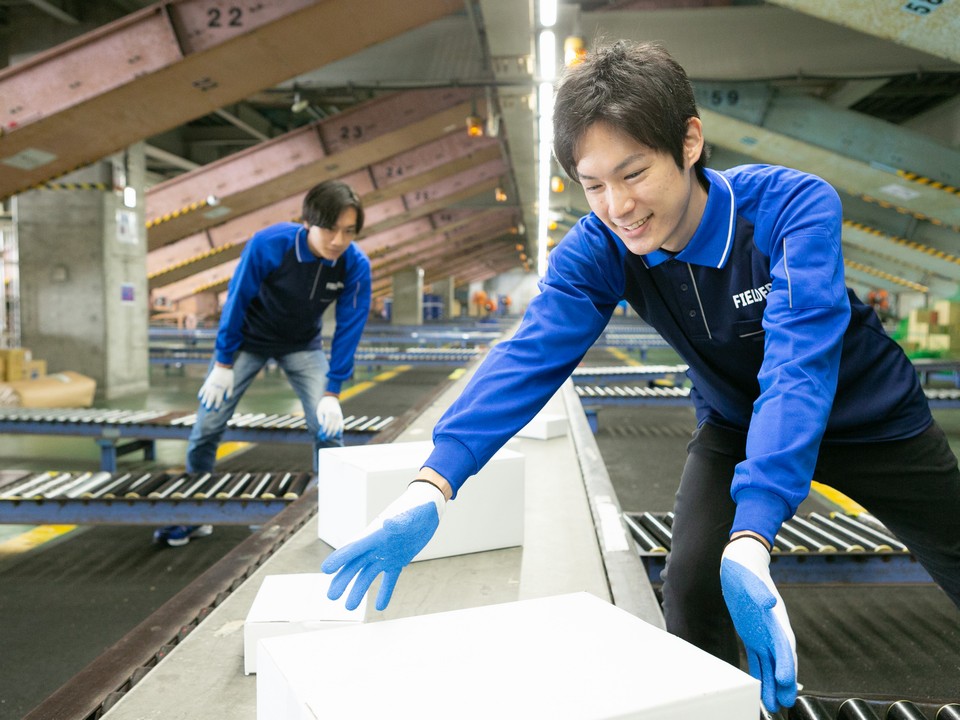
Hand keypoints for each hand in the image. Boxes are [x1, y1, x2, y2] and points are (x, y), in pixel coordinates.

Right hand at [197, 364, 233, 409]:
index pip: (218, 401)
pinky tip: (200, 398)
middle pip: (210, 400)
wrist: (222, 367)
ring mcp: (209, 386)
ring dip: (204, 401)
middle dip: (209, 405)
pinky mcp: (206, 383)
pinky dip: (201, 394)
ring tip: (204, 405)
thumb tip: (225, 400)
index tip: (216, 411)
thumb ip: (229, 394)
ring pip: (205, 396)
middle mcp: (214, 390)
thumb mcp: (231, 386)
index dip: (216, 407)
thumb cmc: (228, 377)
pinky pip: (202, 390)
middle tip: (208, 410)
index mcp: (220, 391)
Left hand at [316, 395, 343, 439]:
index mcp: (328, 413)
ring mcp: (339, 416)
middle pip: (332, 427)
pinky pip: (341, 425)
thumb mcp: (319, 410)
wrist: (331, 399)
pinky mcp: (341, 417)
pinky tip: (338, 435)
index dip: (324, 430)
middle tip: (325, 438)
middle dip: (328, 434)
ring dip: (333, 434)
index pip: (327, 424)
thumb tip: (321, 426)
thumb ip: (320, 418)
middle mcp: (335, 415)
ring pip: (337, 427)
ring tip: (330, 438)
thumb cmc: (323, 405)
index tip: (322, 435)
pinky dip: (340, 430)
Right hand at [322, 482, 444, 610]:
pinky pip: (389, 579)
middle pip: (355, 565)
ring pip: (367, 575)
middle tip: (331, 596)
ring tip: (349, 607)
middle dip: (343, 580)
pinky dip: (385, 592)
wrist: (429, 506)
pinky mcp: (398, 560)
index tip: (326, 569)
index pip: (354, 547)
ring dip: (358, 590)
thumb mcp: (411, 514)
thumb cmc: (418, 506)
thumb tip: (388, 524)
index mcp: (375, 534)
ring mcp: (386, 554)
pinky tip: (380, 606)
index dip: (340, 558)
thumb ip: (400, 521)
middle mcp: (376, 546)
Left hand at [720, 536, 796, 712]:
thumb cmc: (746, 569)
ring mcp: (763, 632)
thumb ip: (760, 591)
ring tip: (774, 705)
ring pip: (770, 663)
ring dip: (773, 683)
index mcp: (776, 617)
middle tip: (786, 702)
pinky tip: (760, 688)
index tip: (787, 679)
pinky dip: (760, 673)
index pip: (784, 644)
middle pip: (782, 659)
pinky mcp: (752, 634)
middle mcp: (773, 628)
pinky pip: (758, 658)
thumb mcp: (751, 578)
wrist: (741, 562)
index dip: (787, 662)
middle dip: (785, 681)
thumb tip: (770, 602)